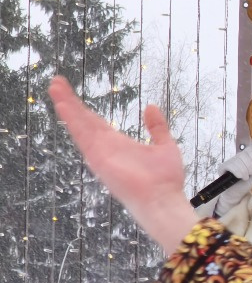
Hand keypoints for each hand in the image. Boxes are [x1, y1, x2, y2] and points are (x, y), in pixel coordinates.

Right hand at [48, 76, 197, 251]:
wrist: (163, 201)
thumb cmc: (166, 181)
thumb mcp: (165, 146)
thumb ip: (157, 127)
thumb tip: (151, 106)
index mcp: (118, 144)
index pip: (95, 122)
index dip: (83, 107)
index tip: (71, 92)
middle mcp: (105, 148)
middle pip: (83, 120)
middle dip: (69, 101)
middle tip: (57, 81)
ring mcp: (99, 153)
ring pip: (79, 124)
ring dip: (66, 105)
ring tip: (54, 86)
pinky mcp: (98, 159)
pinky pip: (82, 136)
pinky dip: (72, 120)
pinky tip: (62, 105)